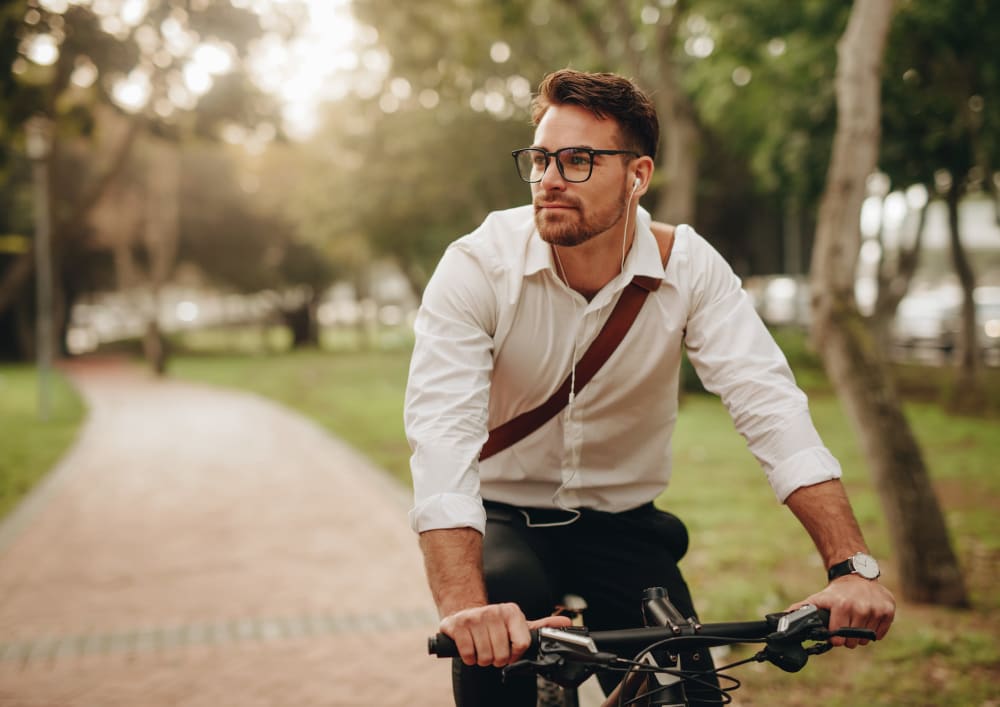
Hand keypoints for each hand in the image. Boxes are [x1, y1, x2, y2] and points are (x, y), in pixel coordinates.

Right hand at [439, 603, 572, 666]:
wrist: (464, 613)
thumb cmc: (494, 624)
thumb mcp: (518, 623)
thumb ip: (542, 625)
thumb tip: (566, 623)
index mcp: (511, 612)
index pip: (522, 644)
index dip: (515, 654)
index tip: (510, 652)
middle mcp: (494, 611)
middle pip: (502, 655)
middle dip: (496, 659)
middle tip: (492, 650)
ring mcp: (475, 618)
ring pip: (485, 657)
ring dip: (482, 659)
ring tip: (481, 648)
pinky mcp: (458, 625)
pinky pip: (468, 655)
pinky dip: (469, 658)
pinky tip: (470, 648)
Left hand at [791, 576, 895, 647]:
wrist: (857, 575)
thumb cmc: (836, 592)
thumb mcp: (819, 598)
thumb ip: (802, 608)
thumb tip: (783, 616)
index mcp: (841, 605)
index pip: (838, 637)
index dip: (835, 638)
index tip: (834, 632)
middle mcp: (860, 607)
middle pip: (853, 641)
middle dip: (847, 638)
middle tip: (845, 625)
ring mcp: (876, 609)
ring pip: (867, 638)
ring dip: (860, 635)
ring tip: (855, 621)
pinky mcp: (889, 610)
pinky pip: (880, 634)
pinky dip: (874, 631)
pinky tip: (867, 619)